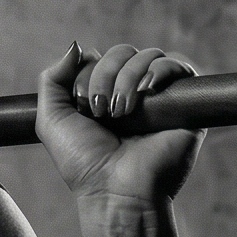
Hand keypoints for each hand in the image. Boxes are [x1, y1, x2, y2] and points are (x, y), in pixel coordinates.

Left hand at [36, 42, 204, 206]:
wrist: (116, 191)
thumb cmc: (84, 163)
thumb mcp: (51, 120)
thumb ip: (52, 79)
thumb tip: (77, 45)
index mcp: (104, 95)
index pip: (99, 58)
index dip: (88, 72)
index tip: (82, 104)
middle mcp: (132, 93)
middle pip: (123, 52)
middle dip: (106, 75)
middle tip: (101, 111)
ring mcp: (159, 97)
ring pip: (148, 56)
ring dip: (128, 78)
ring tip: (121, 112)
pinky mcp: (185, 104)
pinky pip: (180, 65)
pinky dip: (161, 69)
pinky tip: (147, 91)